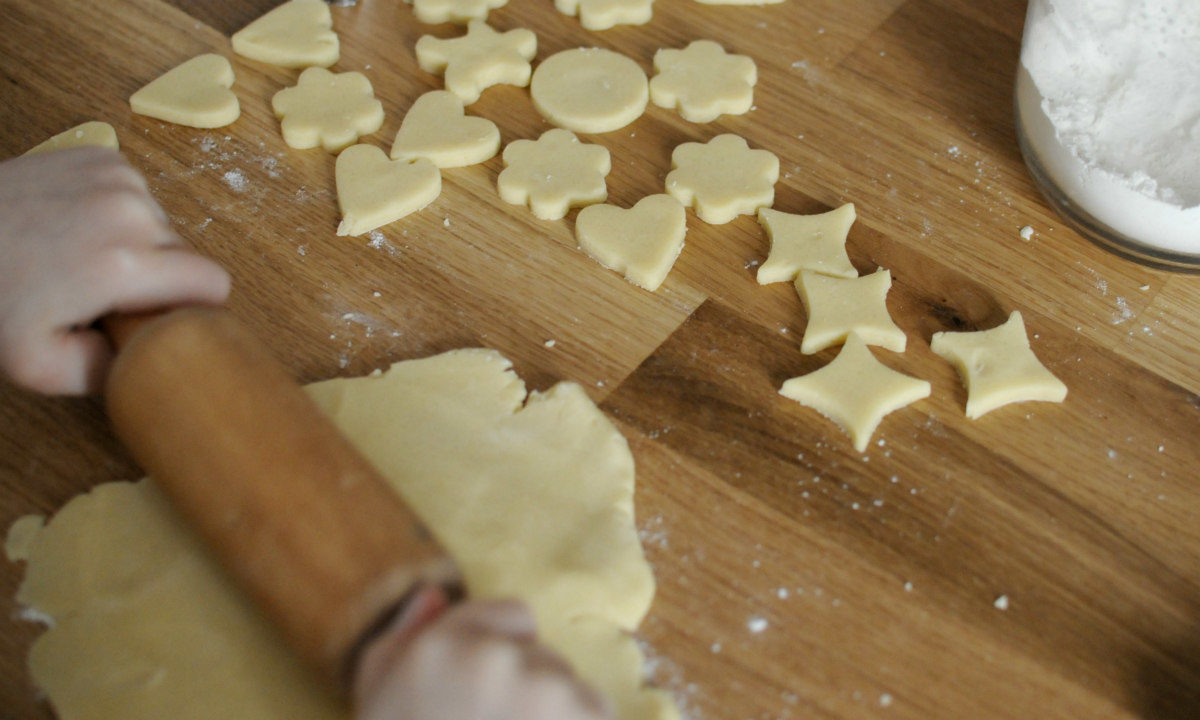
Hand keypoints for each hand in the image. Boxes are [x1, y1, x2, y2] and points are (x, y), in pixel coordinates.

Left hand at [0, 147, 229, 394]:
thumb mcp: (37, 365)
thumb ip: (108, 374)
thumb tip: (149, 359)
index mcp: (124, 265)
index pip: (213, 283)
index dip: (196, 306)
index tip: (164, 318)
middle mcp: (132, 212)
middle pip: (187, 256)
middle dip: (159, 279)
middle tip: (106, 295)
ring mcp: (120, 177)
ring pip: (164, 226)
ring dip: (139, 246)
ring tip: (85, 257)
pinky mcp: (106, 157)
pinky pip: (141, 198)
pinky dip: (120, 215)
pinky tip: (78, 227)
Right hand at [354, 599, 611, 719]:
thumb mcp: (377, 694)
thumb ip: (404, 637)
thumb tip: (435, 597)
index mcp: (444, 645)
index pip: (514, 615)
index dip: (502, 657)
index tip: (483, 700)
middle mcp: (499, 659)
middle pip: (543, 659)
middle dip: (528, 696)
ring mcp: (547, 694)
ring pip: (572, 692)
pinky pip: (595, 715)